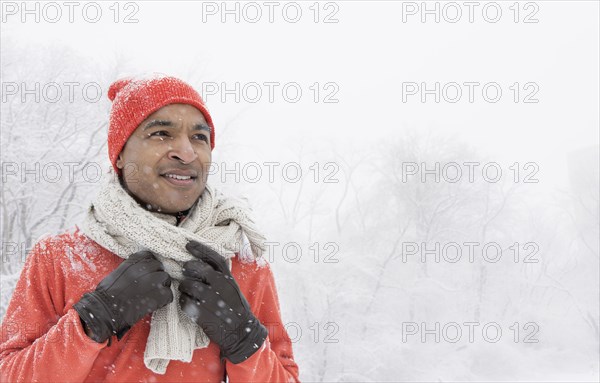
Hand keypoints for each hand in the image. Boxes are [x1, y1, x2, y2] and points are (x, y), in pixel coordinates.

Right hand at [74, 251, 172, 343]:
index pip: (149, 257)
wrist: (105, 310)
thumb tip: (141, 269)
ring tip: (151, 296)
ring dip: (161, 287)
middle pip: (160, 267)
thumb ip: (131, 268)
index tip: (145, 275)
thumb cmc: (106, 294)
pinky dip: (164, 300)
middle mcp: (146, 267)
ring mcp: (155, 280)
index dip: (148, 267)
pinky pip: (169, 294)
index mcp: (134, 261)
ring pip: (166, 279)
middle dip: (155, 277)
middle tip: (148, 288)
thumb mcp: (117, 273)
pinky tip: (154, 304)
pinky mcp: (160, 294)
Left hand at [179, 240, 267, 363]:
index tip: (188, 244)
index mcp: (228, 278)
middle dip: (188, 268)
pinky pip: (184, 301)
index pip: (213, 257)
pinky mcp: (202, 313)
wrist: (240, 332)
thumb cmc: (235, 308)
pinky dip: (183, 300)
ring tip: (185, 289)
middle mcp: (220, 286)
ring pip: (188, 285)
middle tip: (185, 271)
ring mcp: (210, 299)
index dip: (199, 248)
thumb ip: (220, 275)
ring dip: (183, 286)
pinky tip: (187, 302)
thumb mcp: (233, 287)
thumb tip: (200, 262)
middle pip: (197, 268)